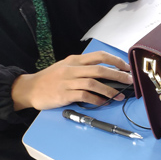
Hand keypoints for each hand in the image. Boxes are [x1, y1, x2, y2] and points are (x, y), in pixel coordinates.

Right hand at [11, 51, 132, 110]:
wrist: (30, 89)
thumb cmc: (51, 79)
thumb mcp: (66, 67)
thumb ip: (84, 68)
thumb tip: (107, 73)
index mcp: (75, 60)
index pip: (99, 56)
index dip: (116, 60)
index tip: (127, 67)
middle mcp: (72, 69)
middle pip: (100, 69)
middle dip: (118, 75)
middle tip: (130, 81)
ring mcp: (68, 81)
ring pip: (94, 83)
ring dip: (110, 90)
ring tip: (120, 96)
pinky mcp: (64, 94)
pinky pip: (85, 96)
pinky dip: (97, 100)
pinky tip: (103, 103)